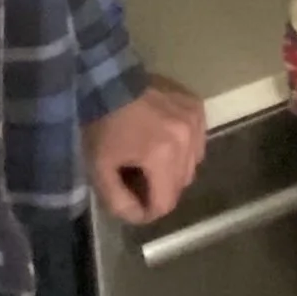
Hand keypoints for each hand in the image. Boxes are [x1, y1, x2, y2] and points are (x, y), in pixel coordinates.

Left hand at [84, 78, 207, 225]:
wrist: (108, 78)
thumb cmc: (102, 124)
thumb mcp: (99, 167)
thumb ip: (117, 200)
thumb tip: (137, 216)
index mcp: (163, 156)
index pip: (166, 202)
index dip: (149, 210)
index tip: (133, 205)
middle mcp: (187, 140)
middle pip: (181, 185)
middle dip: (160, 189)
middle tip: (137, 180)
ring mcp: (195, 121)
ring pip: (193, 164)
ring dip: (174, 169)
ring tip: (150, 159)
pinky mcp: (197, 107)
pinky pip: (197, 141)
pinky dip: (184, 147)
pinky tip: (164, 139)